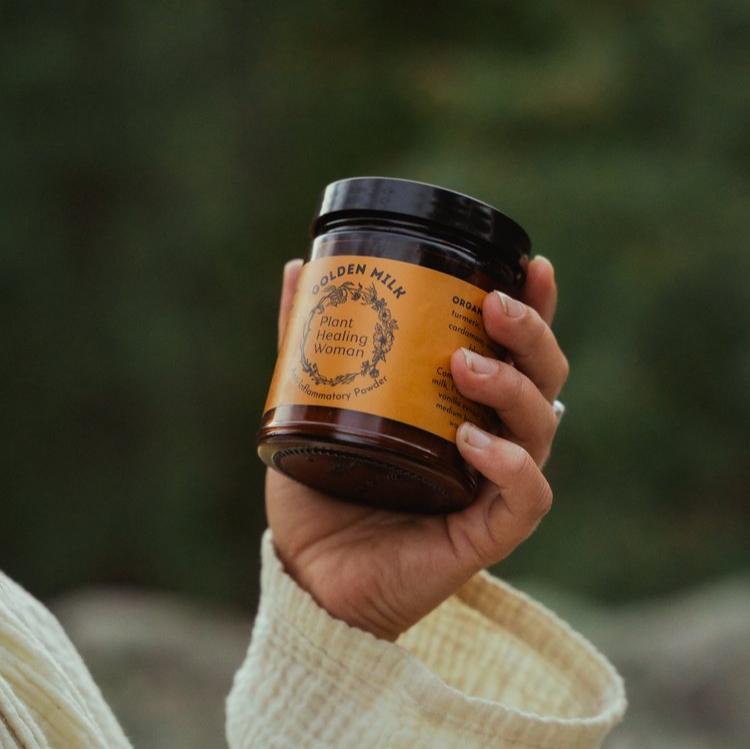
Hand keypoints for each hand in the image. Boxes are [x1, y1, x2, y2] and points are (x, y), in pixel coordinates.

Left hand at [265, 257, 567, 640]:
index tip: (533, 268)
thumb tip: (298, 268)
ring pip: (541, 429)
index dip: (536, 310)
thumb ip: (307, 341)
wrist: (308, 572)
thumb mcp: (310, 403)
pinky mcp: (485, 535)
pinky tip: (472, 441)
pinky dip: (510, 465)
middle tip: (494, 307)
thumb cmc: (319, 490)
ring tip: (466, 365)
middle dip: (530, 337)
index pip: (513, 351)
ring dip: (512, 388)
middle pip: (542, 380)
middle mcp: (488, 440)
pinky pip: (526, 499)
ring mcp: (490, 488)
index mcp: (461, 407)